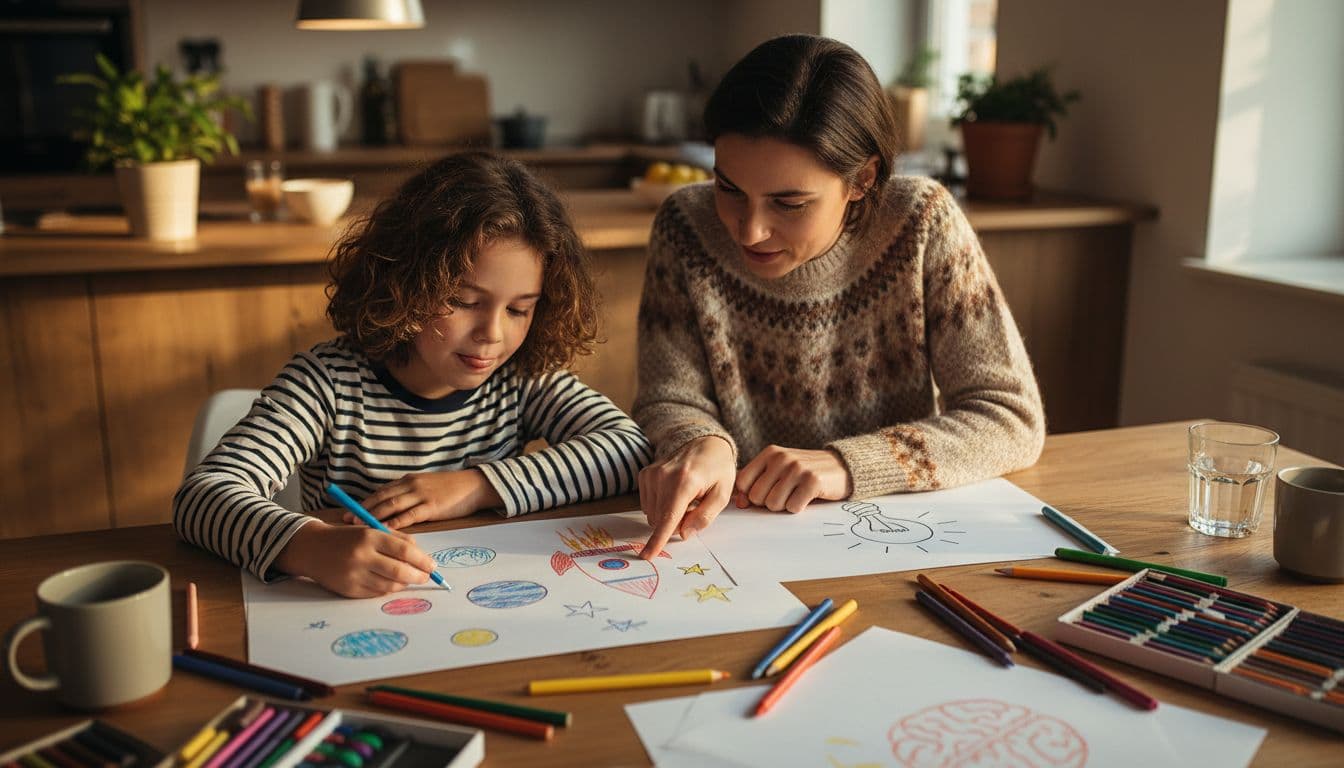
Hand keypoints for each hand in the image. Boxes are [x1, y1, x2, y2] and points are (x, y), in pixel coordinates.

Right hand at [274, 519, 436, 597]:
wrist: (312, 548)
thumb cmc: (347, 537)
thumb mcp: (370, 529)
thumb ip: (397, 539)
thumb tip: (422, 555)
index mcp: (369, 537)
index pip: (404, 550)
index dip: (422, 560)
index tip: (432, 565)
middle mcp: (361, 556)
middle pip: (400, 571)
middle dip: (418, 576)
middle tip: (426, 577)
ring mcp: (354, 575)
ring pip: (390, 585)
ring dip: (405, 584)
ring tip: (409, 578)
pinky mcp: (349, 590)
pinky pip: (377, 593)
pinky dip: (389, 589)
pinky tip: (392, 583)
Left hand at [352, 470, 502, 529]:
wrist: (474, 485)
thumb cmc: (451, 489)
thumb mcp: (427, 486)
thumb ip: (410, 494)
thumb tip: (393, 509)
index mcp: (409, 481)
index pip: (382, 491)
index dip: (365, 502)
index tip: (349, 511)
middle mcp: (411, 485)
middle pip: (382, 497)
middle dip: (363, 510)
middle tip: (347, 521)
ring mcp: (421, 495)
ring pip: (392, 505)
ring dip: (374, 516)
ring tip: (360, 526)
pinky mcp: (432, 506)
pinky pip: (410, 514)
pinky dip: (396, 522)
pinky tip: (386, 529)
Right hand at [637, 436, 735, 558]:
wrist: (705, 444)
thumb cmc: (717, 470)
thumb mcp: (722, 494)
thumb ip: (704, 517)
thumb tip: (684, 534)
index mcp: (685, 482)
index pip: (669, 518)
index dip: (658, 540)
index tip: (646, 555)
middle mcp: (664, 477)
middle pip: (660, 520)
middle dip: (676, 523)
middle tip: (693, 508)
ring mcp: (652, 474)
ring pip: (652, 514)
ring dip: (668, 514)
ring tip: (685, 498)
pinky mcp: (645, 474)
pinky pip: (648, 505)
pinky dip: (661, 505)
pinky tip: (674, 493)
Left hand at [734, 446, 852, 513]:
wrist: (841, 467)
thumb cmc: (804, 473)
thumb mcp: (779, 470)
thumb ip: (756, 483)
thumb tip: (739, 503)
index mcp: (770, 453)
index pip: (743, 483)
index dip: (751, 495)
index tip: (767, 493)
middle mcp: (782, 458)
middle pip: (757, 497)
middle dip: (769, 502)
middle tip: (786, 493)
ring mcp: (797, 468)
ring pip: (773, 504)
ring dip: (785, 506)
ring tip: (796, 494)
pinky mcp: (813, 481)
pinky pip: (793, 508)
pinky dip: (799, 507)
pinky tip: (808, 497)